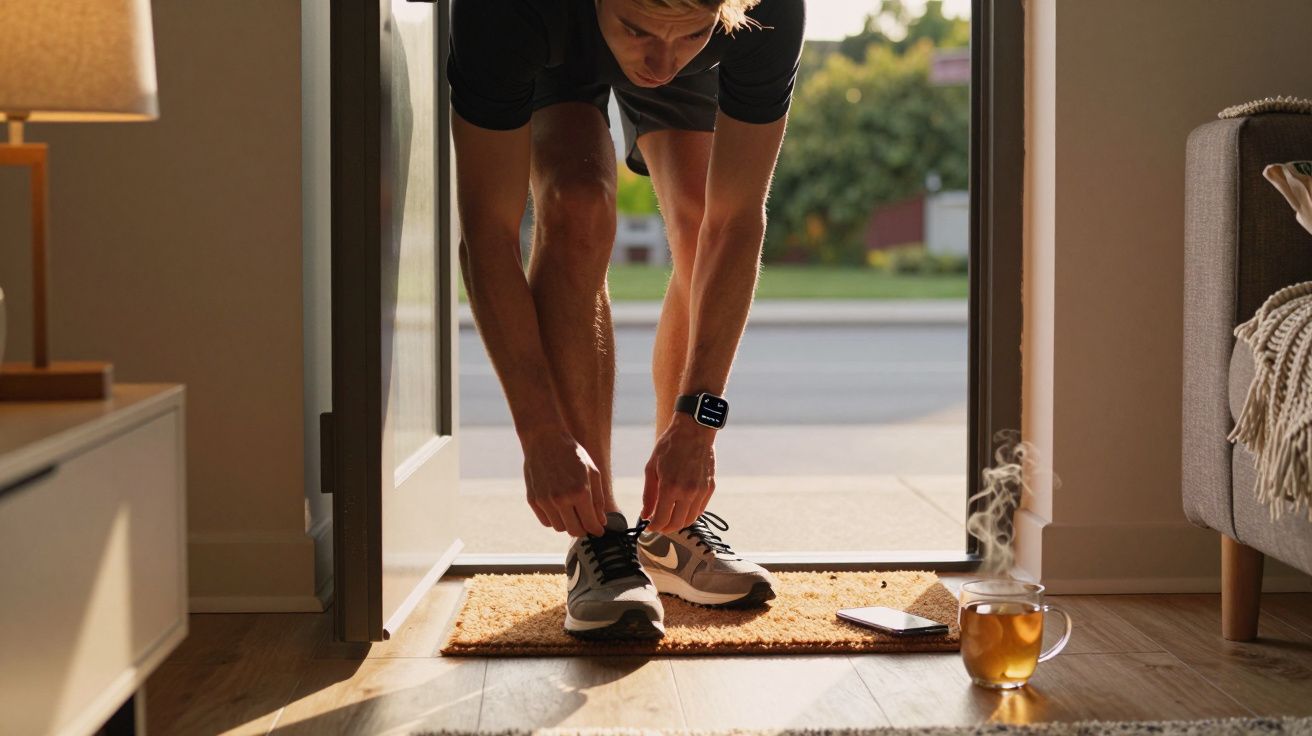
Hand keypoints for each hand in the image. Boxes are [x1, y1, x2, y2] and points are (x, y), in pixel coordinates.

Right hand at [521, 429, 607, 536]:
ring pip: (559, 528)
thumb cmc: (572, 454)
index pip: (590, 524)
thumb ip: (598, 499)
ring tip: (572, 511)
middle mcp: (561, 499)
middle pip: (574, 531)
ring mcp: (545, 501)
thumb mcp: (593, 472)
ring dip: (568, 524)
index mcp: (580, 492)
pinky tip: (559, 508)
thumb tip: (600, 522)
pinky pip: (546, 521)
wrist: (545, 439)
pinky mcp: (533, 500)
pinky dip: (554, 519)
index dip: (596, 530)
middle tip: (586, 522)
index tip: (598, 530)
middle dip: (583, 529)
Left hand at [641, 413, 716, 532]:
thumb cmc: (670, 446)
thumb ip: (649, 495)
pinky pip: (700, 510)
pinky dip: (690, 514)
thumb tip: (645, 514)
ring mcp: (701, 491)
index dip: (654, 527)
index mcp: (669, 487)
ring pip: (690, 520)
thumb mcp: (651, 468)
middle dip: (665, 528)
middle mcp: (687, 492)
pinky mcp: (710, 488)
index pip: (661, 520)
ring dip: (678, 523)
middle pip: (676, 524)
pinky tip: (682, 508)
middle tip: (658, 525)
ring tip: (670, 518)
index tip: (649, 527)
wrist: (694, 431)